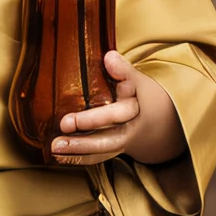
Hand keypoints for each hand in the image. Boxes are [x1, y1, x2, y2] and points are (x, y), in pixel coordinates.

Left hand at [51, 50, 140, 165]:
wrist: (158, 125)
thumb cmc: (142, 99)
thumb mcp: (139, 82)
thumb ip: (123, 71)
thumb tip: (109, 56)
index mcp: (137, 106)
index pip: (125, 103)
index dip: (117, 84)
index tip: (105, 67)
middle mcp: (130, 126)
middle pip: (112, 130)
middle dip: (89, 126)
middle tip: (65, 123)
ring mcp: (122, 141)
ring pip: (102, 148)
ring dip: (78, 150)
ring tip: (56, 147)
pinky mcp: (112, 150)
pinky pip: (96, 158)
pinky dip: (77, 159)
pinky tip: (58, 157)